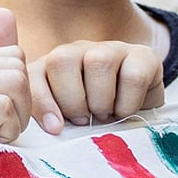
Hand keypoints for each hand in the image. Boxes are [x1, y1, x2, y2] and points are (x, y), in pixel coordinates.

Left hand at [29, 35, 164, 133]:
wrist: (138, 113)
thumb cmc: (93, 119)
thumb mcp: (65, 120)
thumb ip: (49, 119)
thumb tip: (53, 127)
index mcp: (51, 66)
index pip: (34, 74)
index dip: (42, 102)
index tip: (55, 128)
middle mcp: (78, 51)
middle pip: (62, 60)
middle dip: (72, 101)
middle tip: (84, 120)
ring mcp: (110, 49)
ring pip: (98, 62)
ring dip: (100, 101)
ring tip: (104, 115)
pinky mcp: (143, 56)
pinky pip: (134, 75)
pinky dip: (128, 102)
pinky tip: (125, 111)